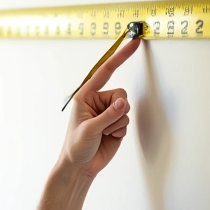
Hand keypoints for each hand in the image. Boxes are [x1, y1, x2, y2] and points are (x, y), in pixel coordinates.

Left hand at [58, 37, 139, 178]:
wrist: (80, 167)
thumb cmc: (76, 146)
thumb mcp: (90, 129)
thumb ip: (108, 115)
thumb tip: (123, 103)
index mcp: (86, 96)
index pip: (105, 71)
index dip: (120, 56)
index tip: (133, 43)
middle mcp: (98, 101)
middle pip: (121, 95)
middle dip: (117, 111)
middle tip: (104, 125)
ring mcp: (108, 113)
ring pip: (126, 109)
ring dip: (117, 124)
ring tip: (103, 134)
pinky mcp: (116, 124)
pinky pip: (127, 121)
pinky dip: (120, 131)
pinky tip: (109, 138)